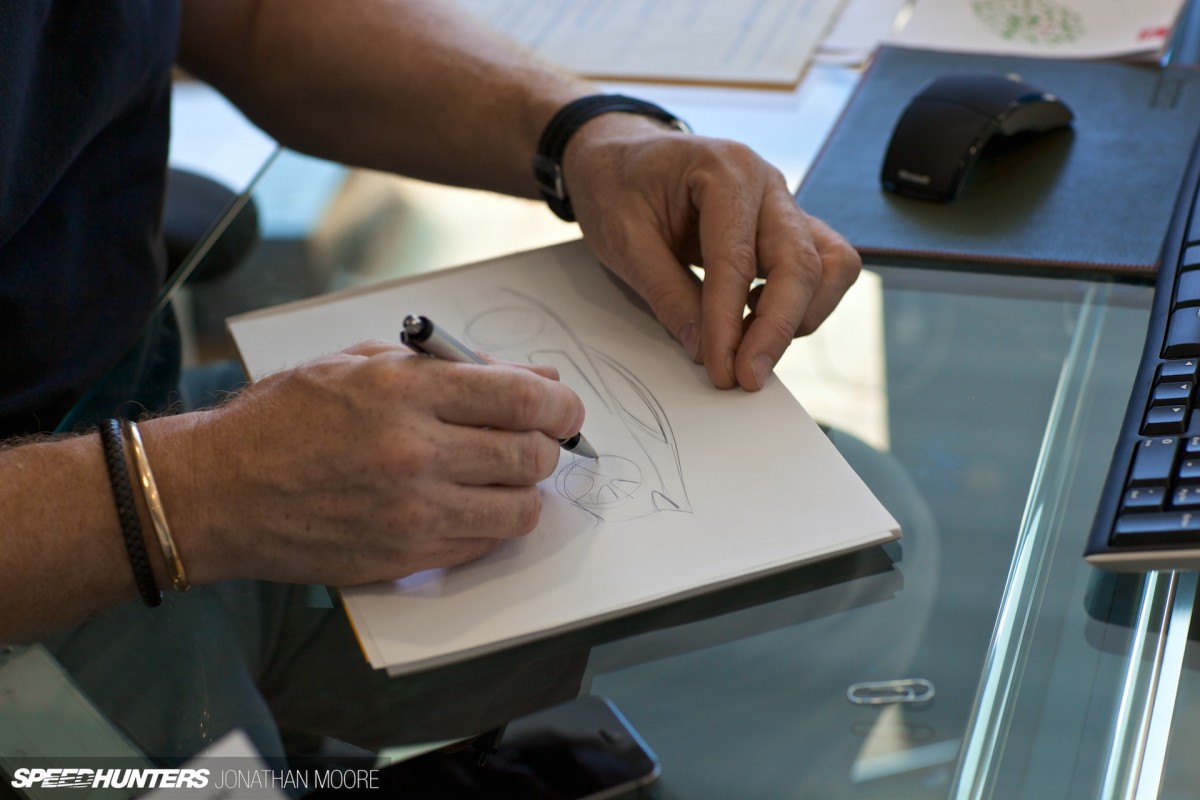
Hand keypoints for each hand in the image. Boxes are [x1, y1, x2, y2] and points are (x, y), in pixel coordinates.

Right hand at [145, 341, 584, 586]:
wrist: (219, 492)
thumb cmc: (285, 418)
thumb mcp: (359, 362)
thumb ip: (445, 366)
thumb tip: (524, 377)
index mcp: (406, 392)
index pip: (521, 398)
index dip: (559, 403)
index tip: (565, 407)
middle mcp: (416, 453)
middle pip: (531, 455)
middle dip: (549, 446)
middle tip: (541, 441)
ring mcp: (413, 513)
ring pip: (520, 509)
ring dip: (526, 491)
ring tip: (507, 476)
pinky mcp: (405, 558)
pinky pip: (483, 545)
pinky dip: (492, 524)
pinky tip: (472, 505)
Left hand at [563, 116, 860, 390]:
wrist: (618, 154)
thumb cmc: (616, 186)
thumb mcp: (623, 241)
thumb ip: (668, 295)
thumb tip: (706, 352)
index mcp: (724, 169)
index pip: (738, 259)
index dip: (730, 322)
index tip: (721, 369)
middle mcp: (767, 182)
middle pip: (801, 263)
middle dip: (777, 329)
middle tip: (746, 378)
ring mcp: (783, 203)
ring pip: (830, 265)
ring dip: (801, 316)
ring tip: (752, 348)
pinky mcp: (786, 227)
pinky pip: (820, 267)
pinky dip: (800, 304)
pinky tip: (756, 324)